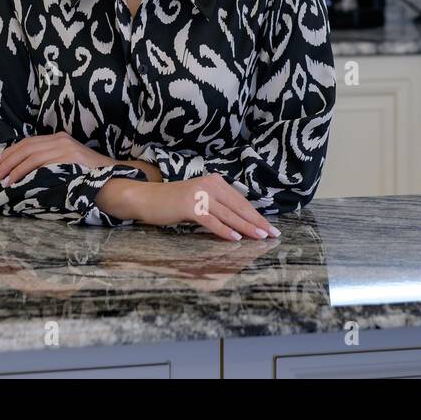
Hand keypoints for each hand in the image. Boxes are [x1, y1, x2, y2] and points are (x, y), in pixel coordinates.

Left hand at [0, 132, 112, 185]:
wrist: (113, 179)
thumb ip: (51, 162)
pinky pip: (40, 163)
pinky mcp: (68, 157)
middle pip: (27, 146)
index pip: (29, 142)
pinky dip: (25, 171)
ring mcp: (65, 147)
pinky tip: (17, 179)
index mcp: (60, 139)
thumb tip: (28, 172)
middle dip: (8, 159)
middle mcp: (61, 139)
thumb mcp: (68, 164)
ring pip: (31, 154)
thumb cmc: (90, 176)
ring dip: (13, 167)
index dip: (12, 151)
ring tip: (4, 179)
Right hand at [131, 173, 279, 241]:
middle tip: (272, 233)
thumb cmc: (174, 202)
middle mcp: (210, 184)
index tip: (270, 226)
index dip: (257, 215)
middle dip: (257, 222)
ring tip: (260, 236)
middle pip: (238, 207)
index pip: (241, 201)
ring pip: (228, 214)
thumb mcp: (200, 199)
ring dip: (246, 227)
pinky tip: (235, 238)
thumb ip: (219, 205)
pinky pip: (211, 220)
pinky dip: (224, 230)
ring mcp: (199, 194)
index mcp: (215, 181)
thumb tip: (242, 221)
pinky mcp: (189, 206)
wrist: (147, 198)